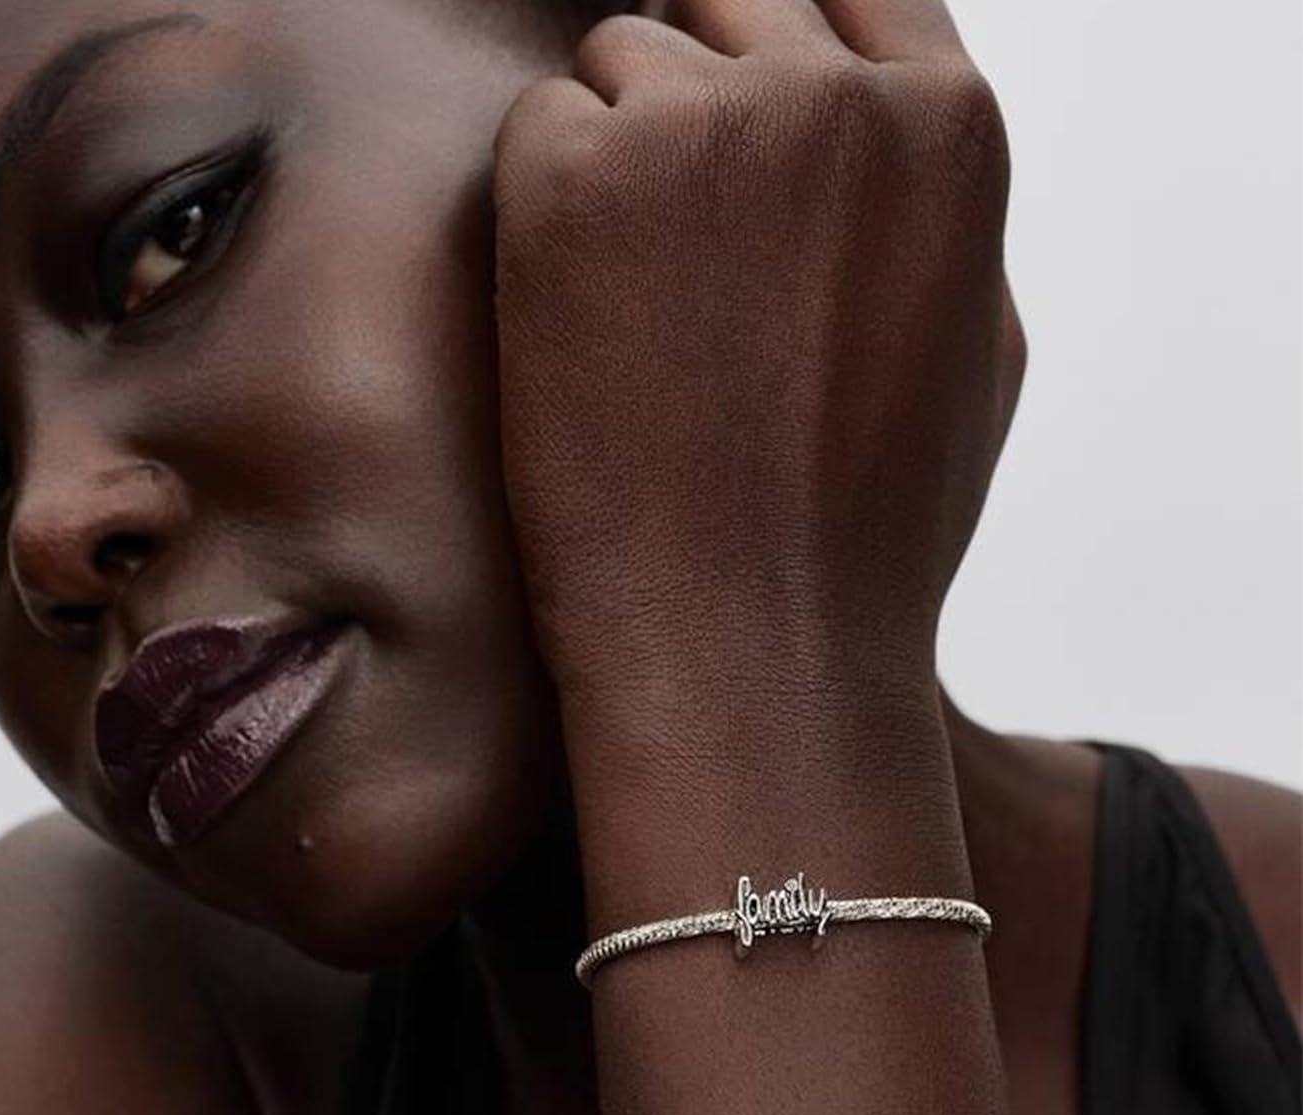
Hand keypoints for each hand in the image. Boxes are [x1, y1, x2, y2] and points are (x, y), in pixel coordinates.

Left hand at [492, 0, 1023, 771]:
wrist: (754, 647)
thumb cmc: (864, 533)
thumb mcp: (981, 350)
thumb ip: (938, 203)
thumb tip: (890, 108)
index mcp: (949, 126)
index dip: (778, 59)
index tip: (736, 139)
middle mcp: (832, 92)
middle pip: (725, 7)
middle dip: (694, 103)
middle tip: (673, 255)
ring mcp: (702, 124)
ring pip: (622, 64)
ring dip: (615, 165)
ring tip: (641, 325)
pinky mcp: (574, 177)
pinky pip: (538, 130)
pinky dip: (541, 215)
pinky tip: (583, 335)